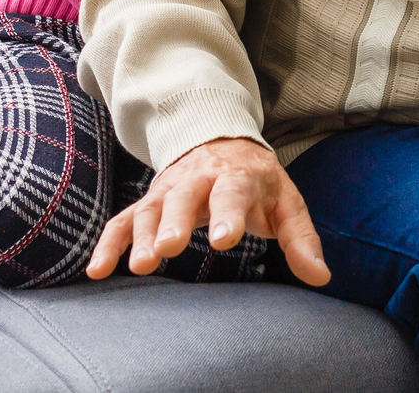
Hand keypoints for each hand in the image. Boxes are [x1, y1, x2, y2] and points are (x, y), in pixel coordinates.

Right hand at [87, 136, 328, 284]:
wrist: (221, 141)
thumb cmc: (258, 181)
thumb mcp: (287, 202)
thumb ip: (301, 239)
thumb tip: (320, 276)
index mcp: (238, 176)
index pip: (233, 193)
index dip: (229, 215)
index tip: (225, 240)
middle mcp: (199, 179)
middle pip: (184, 198)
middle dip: (175, 222)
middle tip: (168, 249)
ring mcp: (170, 189)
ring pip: (151, 209)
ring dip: (142, 235)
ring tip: (140, 265)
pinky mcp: (150, 202)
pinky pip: (124, 220)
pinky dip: (108, 242)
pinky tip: (97, 269)